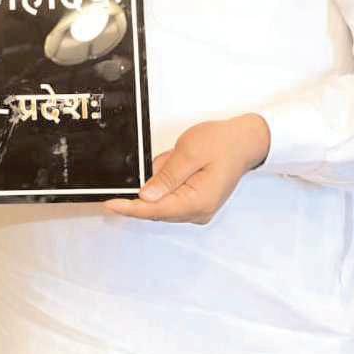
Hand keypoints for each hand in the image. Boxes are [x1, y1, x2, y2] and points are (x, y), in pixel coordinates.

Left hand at [104, 114, 270, 224]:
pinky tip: (175, 163)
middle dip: (148, 186)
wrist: (243, 141)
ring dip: (158, 180)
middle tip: (160, 161)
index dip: (130, 208)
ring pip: (161, 201)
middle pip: (157, 209)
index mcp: (198, 201)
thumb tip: (146, 196)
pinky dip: (165, 180)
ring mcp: (197, 208)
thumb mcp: (189, 152)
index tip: (110, 205)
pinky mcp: (195, 202)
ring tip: (174, 158)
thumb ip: (167, 176)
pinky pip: (169, 195)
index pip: (155, 210)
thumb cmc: (221, 143)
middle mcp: (198, 211)